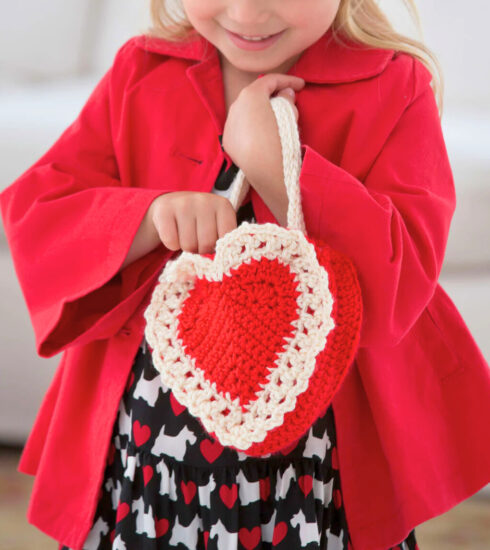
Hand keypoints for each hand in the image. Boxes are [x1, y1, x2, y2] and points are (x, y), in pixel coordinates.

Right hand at [149, 191, 237, 254]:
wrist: (171, 204)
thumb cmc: (199, 220)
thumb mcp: (217, 225)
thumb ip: (224, 240)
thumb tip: (222, 262)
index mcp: (223, 205)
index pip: (227, 238)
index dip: (218, 246)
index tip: (213, 241)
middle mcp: (204, 201)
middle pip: (207, 243)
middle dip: (201, 249)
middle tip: (197, 240)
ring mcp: (183, 204)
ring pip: (188, 245)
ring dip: (186, 247)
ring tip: (186, 236)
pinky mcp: (164, 210)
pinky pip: (171, 241)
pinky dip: (172, 244)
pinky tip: (174, 233)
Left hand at [221, 73, 304, 193]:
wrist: (264, 168)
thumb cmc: (279, 137)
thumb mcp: (289, 114)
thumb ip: (287, 99)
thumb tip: (285, 93)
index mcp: (251, 95)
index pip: (270, 80)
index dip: (288, 80)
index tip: (301, 86)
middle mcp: (235, 106)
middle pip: (255, 94)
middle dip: (272, 95)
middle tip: (287, 100)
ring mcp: (229, 124)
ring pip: (246, 111)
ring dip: (260, 111)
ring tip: (274, 117)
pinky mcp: (228, 140)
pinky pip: (241, 127)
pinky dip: (251, 126)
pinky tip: (261, 133)